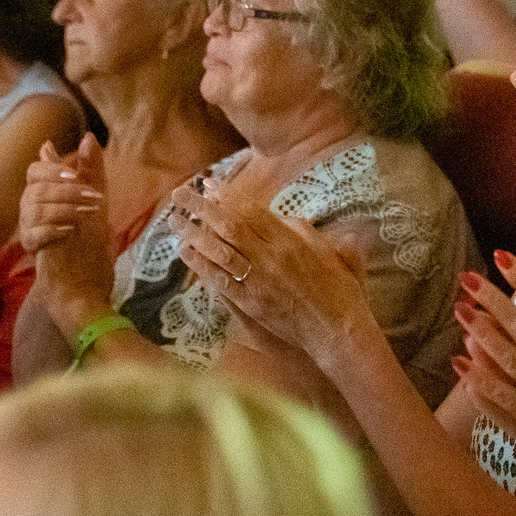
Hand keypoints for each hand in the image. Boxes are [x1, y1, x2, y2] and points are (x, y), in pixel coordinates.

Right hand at [21, 137, 118, 330]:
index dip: (54, 169)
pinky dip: (52, 229)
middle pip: (33, 187)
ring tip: (85, 217)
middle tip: (92, 200)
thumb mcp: (97, 202)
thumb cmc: (90, 243)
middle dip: (64, 190)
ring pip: (31, 207)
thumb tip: (86, 137)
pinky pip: (31, 232)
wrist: (86, 283)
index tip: (78, 176)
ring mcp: (29, 229)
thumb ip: (91, 171)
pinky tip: (69, 232)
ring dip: (63, 208)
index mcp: (47, 194)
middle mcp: (32, 209)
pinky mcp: (31, 250)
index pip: (36, 170)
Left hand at [177, 176, 373, 354]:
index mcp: (291, 241)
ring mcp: (258, 281)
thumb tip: (286, 220)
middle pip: (229, 227)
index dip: (228, 197)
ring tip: (174, 219)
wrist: (337, 330)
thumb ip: (307, 231)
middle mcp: (270, 258)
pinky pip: (220, 281)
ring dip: (194, 234)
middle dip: (202, 208)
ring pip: (219, 252)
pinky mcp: (250, 303)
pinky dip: (201, 265)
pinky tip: (186, 253)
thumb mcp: (331, 250)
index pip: (252, 212)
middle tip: (180, 194)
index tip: (210, 185)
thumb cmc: (341, 290)